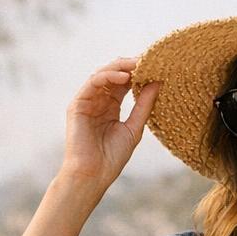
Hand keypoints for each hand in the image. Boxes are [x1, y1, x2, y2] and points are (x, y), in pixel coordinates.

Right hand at [58, 57, 159, 193]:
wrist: (93, 175)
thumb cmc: (112, 157)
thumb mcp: (134, 128)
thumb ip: (144, 105)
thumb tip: (158, 82)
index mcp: (111, 106)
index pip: (125, 82)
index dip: (139, 73)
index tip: (157, 66)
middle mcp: (98, 100)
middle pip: (114, 74)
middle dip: (131, 65)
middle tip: (150, 60)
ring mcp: (87, 101)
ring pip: (103, 74)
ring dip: (121, 67)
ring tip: (139, 65)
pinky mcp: (77, 104)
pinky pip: (93, 83)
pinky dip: (108, 76)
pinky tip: (124, 77)